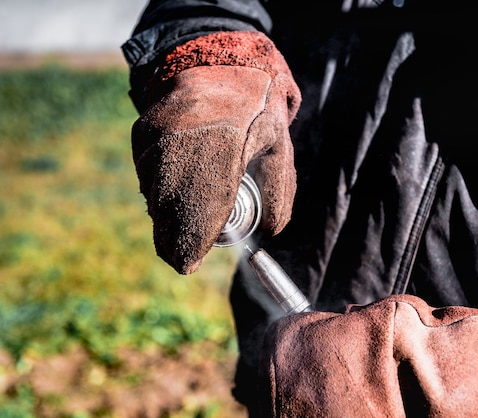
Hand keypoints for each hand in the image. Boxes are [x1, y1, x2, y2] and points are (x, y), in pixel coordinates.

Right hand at [130, 32, 300, 273]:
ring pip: (153, 191)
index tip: (188, 264)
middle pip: (168, 204)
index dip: (192, 239)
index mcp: (225, 142)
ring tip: (182, 223)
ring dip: (166, 214)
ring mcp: (157, 133)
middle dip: (173, 237)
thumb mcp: (282, 147)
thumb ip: (279, 194)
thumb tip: (269, 233)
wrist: (221, 60)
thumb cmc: (258, 110)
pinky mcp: (142, 131)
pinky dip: (158, 190)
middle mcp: (183, 138)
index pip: (202, 203)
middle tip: (182, 258)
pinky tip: (176, 187)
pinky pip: (146, 174)